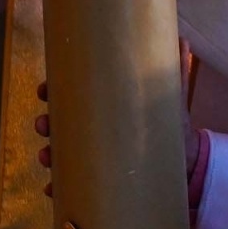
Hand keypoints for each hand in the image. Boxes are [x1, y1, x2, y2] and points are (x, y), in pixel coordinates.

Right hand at [35, 41, 200, 197]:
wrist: (184, 161)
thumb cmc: (168, 124)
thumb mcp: (171, 97)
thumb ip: (175, 70)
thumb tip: (182, 38)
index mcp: (105, 107)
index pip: (73, 95)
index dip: (54, 91)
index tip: (44, 90)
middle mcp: (95, 130)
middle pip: (61, 124)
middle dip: (47, 123)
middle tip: (43, 125)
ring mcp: (95, 155)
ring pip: (62, 154)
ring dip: (49, 155)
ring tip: (46, 158)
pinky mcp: (100, 180)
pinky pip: (73, 185)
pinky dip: (60, 187)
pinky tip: (53, 190)